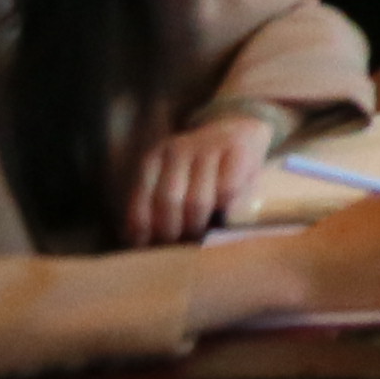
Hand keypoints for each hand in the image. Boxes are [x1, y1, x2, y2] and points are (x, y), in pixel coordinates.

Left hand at [124, 116, 270, 245]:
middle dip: (174, 233)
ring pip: (197, 201)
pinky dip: (225, 209)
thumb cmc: (203, 168)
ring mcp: (207, 147)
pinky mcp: (237, 150)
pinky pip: (227, 191)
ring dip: (199, 226)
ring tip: (201, 238)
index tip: (153, 249)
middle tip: (182, 247)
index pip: (141, 206)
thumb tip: (141, 243)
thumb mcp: (174, 178)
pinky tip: (225, 217)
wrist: (239, 129)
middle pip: (168, 203)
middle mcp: (176, 149)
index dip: (145, 234)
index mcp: (153, 159)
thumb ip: (158, 204)